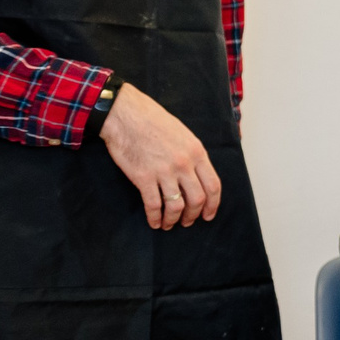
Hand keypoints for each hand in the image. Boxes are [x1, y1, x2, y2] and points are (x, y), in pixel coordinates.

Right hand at [100, 82, 222, 229]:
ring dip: (174, 219)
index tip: (209, 215)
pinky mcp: (143, 177)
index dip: (213, 204)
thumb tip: (197, 176)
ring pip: (176, 205)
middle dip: (193, 215)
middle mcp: (184, 164)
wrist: (126, 115)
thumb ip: (193, 155)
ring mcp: (164, 171)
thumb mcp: (184, 135)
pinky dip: (155, 217)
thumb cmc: (154, 122)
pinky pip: (153, 204)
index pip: (213, 185)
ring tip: (169, 224)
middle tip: (188, 222)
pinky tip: (154, 222)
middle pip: (197, 199)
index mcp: (197, 152)